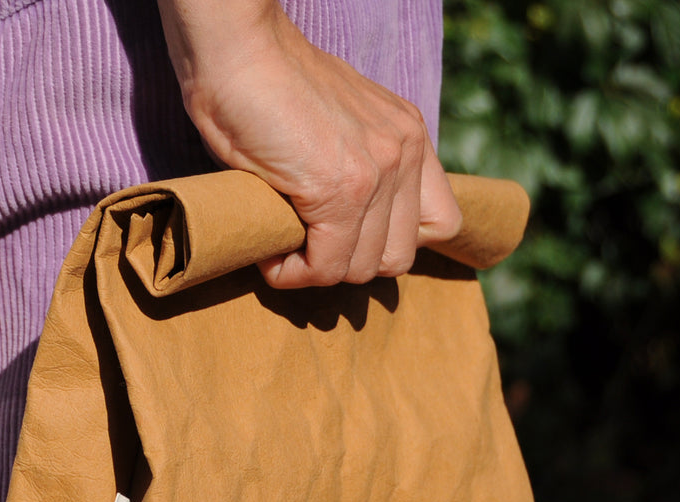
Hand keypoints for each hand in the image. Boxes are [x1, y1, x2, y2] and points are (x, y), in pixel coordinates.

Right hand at [157, 0, 461, 287]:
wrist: (238, 51)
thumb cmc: (268, 85)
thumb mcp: (338, 123)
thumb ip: (359, 161)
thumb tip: (345, 228)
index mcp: (409, 136)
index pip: (442, 223)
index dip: (394, 242)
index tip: (352, 237)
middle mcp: (404, 153)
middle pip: (399, 257)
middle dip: (351, 263)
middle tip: (310, 247)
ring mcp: (376, 174)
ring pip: (361, 268)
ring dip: (318, 270)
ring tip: (283, 248)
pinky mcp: (338, 192)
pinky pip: (325, 266)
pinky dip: (293, 273)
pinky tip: (270, 257)